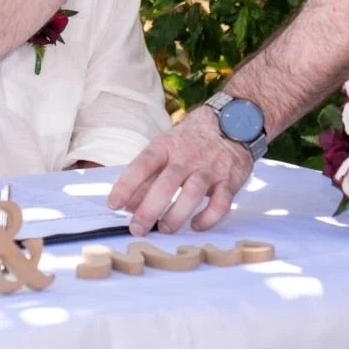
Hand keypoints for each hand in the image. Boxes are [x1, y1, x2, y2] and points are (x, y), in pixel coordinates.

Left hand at [106, 110, 252, 235]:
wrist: (235, 120)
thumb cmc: (192, 139)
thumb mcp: (166, 147)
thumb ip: (148, 176)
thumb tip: (128, 205)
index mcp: (166, 146)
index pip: (142, 165)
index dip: (127, 185)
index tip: (113, 204)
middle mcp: (187, 156)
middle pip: (166, 184)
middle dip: (149, 209)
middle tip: (137, 228)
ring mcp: (210, 168)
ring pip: (192, 193)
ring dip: (176, 215)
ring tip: (164, 228)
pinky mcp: (230, 180)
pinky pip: (221, 202)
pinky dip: (208, 218)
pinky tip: (196, 225)